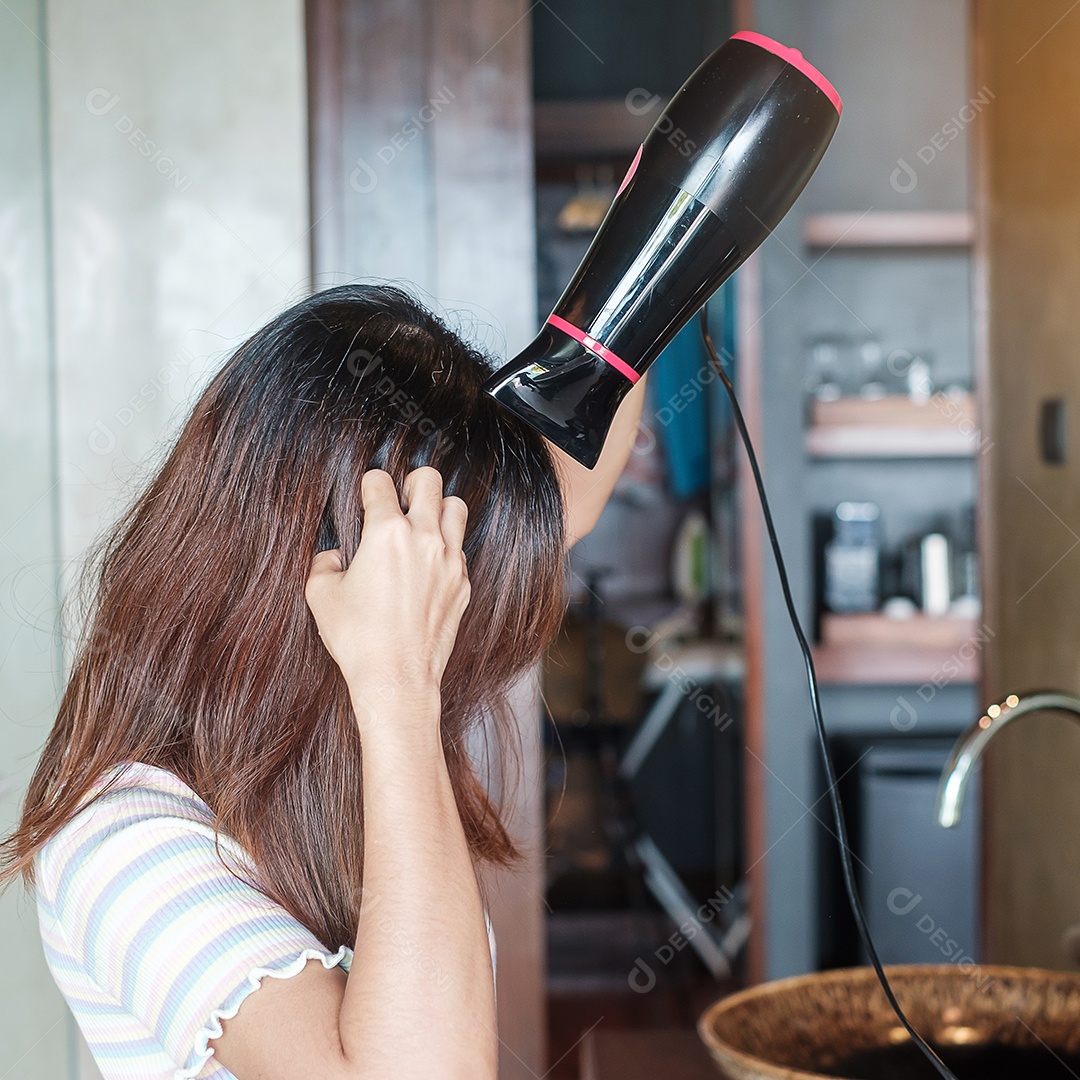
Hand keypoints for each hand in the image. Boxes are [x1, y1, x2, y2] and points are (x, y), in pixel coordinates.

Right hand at [304, 467, 470, 726]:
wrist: (397, 679)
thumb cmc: (357, 638)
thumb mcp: (320, 596)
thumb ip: (324, 564)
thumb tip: (334, 557)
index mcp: (386, 533)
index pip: (380, 482)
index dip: (369, 485)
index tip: (366, 496)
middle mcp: (424, 539)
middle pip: (430, 480)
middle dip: (412, 483)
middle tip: (400, 501)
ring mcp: (449, 560)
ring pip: (456, 507)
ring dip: (438, 509)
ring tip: (420, 525)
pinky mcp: (462, 583)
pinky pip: (459, 548)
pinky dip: (446, 546)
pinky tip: (428, 564)